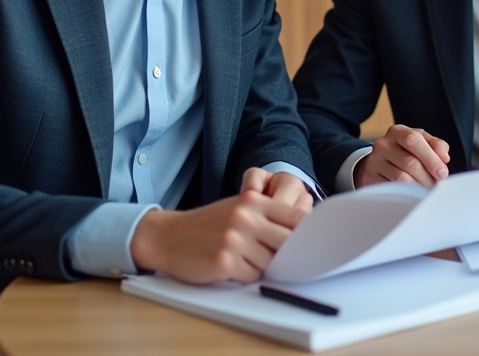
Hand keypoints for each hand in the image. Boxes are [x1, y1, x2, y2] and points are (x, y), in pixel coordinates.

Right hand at [130, 168, 309, 283]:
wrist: (168, 236)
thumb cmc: (209, 224)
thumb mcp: (239, 208)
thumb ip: (268, 215)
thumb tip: (305, 231)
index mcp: (253, 201)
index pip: (296, 218)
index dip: (306, 234)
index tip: (310, 244)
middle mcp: (246, 217)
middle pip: (288, 243)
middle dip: (286, 254)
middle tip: (280, 258)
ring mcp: (234, 239)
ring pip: (270, 263)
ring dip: (262, 266)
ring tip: (244, 258)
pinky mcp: (224, 261)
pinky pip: (252, 276)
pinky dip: (245, 276)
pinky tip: (231, 267)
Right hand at [353, 124, 450, 188]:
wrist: (378, 162)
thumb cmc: (405, 151)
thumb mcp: (421, 142)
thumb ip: (436, 146)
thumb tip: (444, 158)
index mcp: (398, 132)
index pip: (414, 140)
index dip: (431, 158)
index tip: (442, 172)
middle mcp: (383, 144)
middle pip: (410, 162)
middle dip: (428, 177)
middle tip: (437, 185)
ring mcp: (375, 162)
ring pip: (402, 178)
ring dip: (419, 186)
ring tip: (427, 190)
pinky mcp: (371, 178)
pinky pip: (392, 189)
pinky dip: (407, 193)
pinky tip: (413, 193)